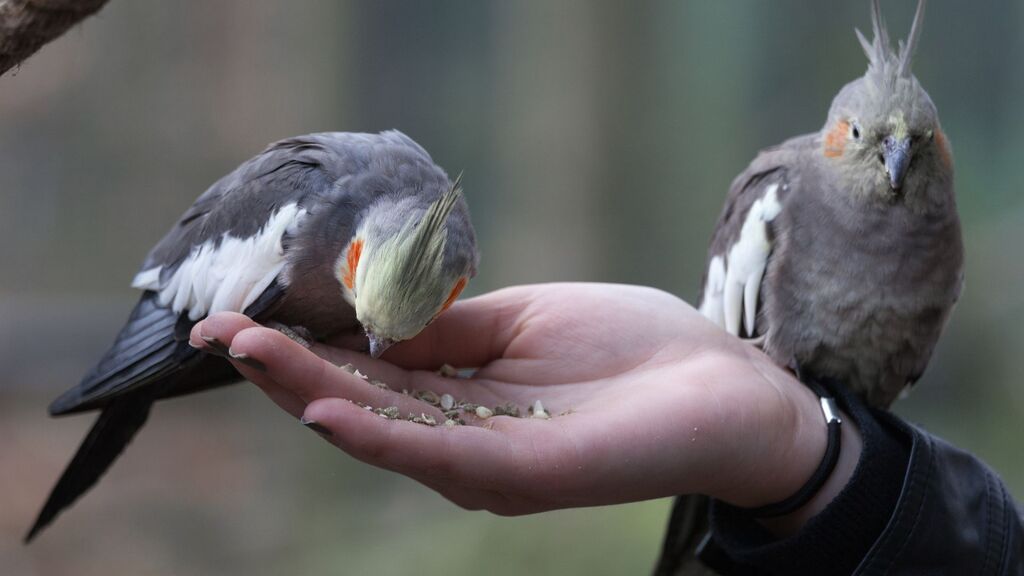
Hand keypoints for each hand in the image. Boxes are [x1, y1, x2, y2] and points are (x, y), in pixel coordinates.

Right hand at [190, 283, 851, 524]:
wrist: (723, 386)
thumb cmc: (630, 347)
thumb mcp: (525, 318)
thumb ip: (450, 326)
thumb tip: (376, 313)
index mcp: (461, 394)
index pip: (365, 373)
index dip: (303, 348)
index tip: (240, 317)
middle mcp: (460, 436)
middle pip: (357, 404)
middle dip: (285, 371)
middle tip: (215, 332)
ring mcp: (487, 461)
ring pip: (383, 432)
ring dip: (312, 393)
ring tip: (251, 355)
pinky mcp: (522, 476)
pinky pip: (439, 457)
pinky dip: (380, 437)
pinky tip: (328, 409)